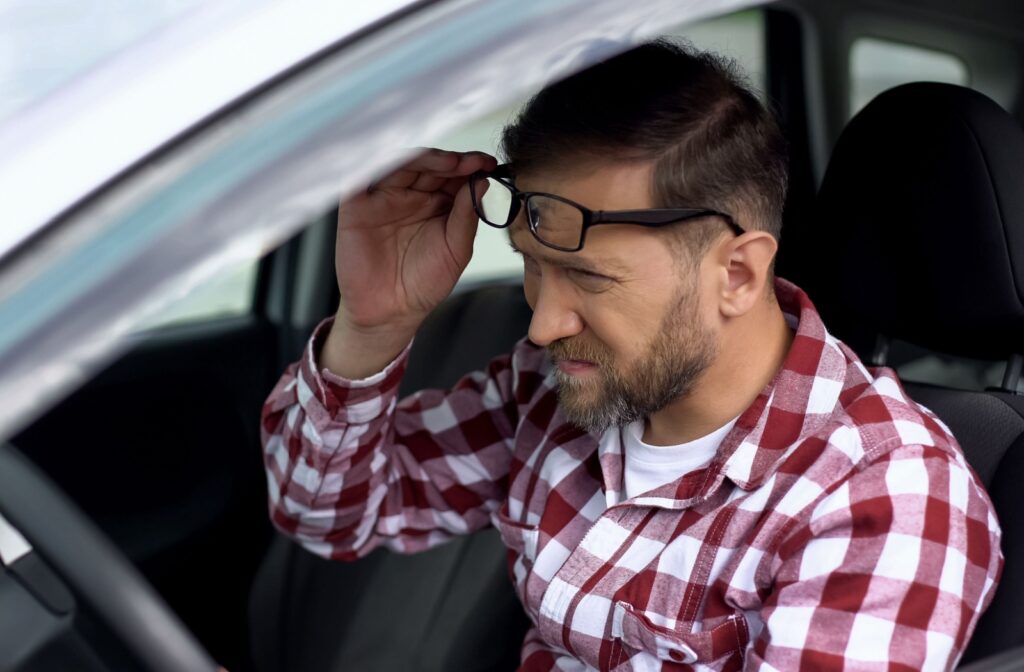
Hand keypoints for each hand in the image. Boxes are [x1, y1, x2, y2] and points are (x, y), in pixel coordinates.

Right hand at [334, 148, 496, 333]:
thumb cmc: (423, 283)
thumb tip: (483, 182)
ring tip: (451, 163)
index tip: (489, 164)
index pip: (452, 174)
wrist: (392, 312)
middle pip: (428, 164)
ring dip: (426, 159)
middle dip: (452, 160)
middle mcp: (410, 195)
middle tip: (472, 162)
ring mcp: (383, 198)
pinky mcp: (356, 206)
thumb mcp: (455, 250)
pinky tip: (402, 162)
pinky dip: (377, 164)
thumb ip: (466, 216)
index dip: (470, 166)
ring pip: (400, 164)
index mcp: (436, 203)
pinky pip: (362, 177)